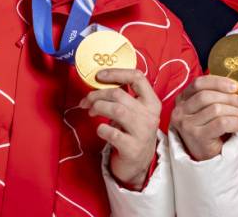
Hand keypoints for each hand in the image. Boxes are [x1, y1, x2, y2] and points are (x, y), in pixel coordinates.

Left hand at [79, 68, 160, 189]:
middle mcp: (150, 115)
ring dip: (98, 108)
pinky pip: (112, 133)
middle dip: (97, 94)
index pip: (138, 78)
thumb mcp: (135, 113)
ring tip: (91, 112)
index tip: (99, 76)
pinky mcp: (132, 148)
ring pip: (116, 110)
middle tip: (86, 100)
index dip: (116, 73)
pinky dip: (101, 129)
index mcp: (152, 102)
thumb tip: (99, 82)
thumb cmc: (133, 133)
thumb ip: (124, 97)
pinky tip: (101, 130)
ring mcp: (142, 132)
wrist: (138, 165)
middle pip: (119, 94)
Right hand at [170, 75, 237, 161]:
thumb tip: (237, 89)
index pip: (199, 83)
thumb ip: (216, 96)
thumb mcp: (207, 109)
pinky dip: (235, 123)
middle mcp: (180, 111)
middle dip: (231, 98)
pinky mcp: (197, 137)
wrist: (204, 157)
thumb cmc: (208, 129)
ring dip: (236, 111)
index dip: (218, 82)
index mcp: (182, 99)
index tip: (236, 86)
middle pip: (208, 96)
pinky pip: (221, 123)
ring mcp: (187, 125)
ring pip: (216, 109)